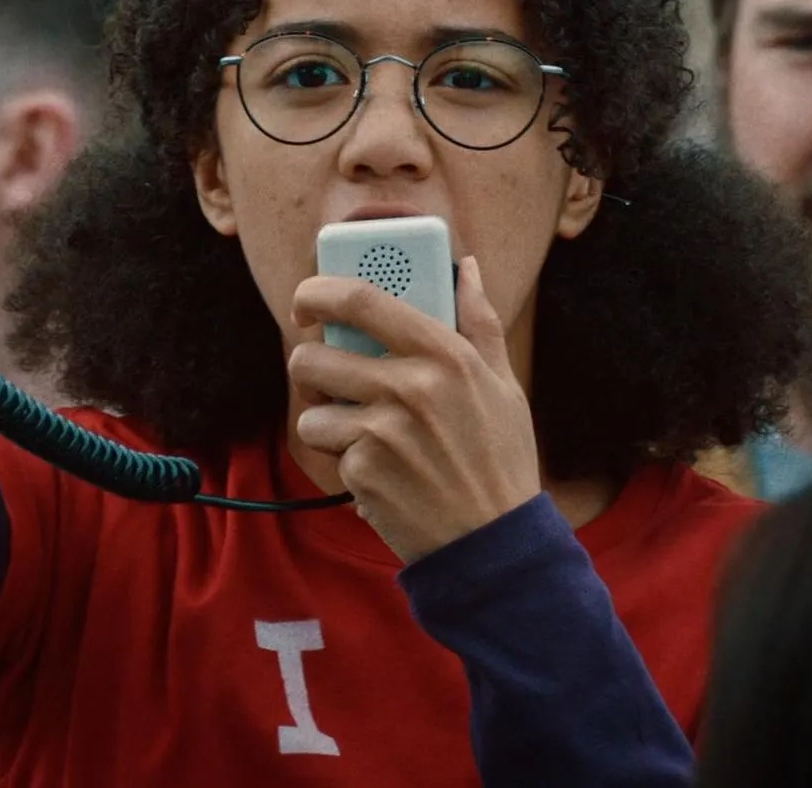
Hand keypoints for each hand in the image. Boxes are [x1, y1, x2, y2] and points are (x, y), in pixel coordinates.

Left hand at [287, 257, 541, 562]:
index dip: (319, 291)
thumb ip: (480, 321)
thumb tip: (465, 268)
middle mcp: (411, 386)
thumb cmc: (500, 461)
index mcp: (446, 354)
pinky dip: (347, 462)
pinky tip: (383, 472)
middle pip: (314, 356)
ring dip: (325, 422)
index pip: (362, 300)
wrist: (493, 543)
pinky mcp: (364, 471)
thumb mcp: (503, 385)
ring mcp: (383, 430)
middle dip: (310, 367)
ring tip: (362, 435)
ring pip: (310, 410)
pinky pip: (329, 452)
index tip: (308, 301)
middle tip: (328, 378)